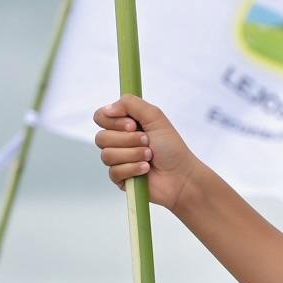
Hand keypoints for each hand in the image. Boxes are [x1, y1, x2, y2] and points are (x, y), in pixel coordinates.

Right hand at [94, 95, 207, 216]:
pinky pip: (114, 172)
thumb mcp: (155, 117)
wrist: (181, 175)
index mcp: (125, 125)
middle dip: (128, 140)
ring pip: (107, 155)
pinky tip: (146, 169)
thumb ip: (130, 104)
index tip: (133, 125)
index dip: (113, 121)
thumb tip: (108, 109)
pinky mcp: (120, 178)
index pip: (101, 117)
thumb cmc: (171, 147)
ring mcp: (118, 160)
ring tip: (149, 156)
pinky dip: (133, 169)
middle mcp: (119, 141)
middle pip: (101, 137)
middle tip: (147, 141)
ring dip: (133, 154)